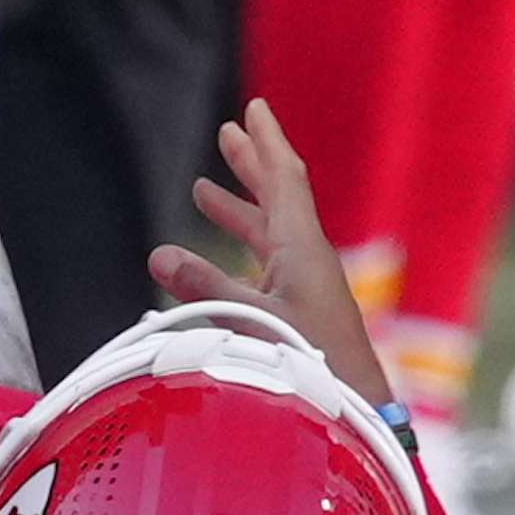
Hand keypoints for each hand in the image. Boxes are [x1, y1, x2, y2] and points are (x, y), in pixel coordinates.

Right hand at [149, 97, 393, 407]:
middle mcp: (305, 258)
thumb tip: (158, 255)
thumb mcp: (252, 321)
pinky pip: (266, 263)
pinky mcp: (299, 310)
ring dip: (239, 208)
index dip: (266, 142)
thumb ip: (205, 289)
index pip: (283, 178)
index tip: (254, 108)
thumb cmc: (311, 362)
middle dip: (250, 165)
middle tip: (228, 134)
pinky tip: (222, 260)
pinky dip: (241, 249)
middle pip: (277, 197)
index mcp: (301, 247)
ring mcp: (304, 284)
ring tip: (204, 190)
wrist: (356, 406)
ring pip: (269, 232)